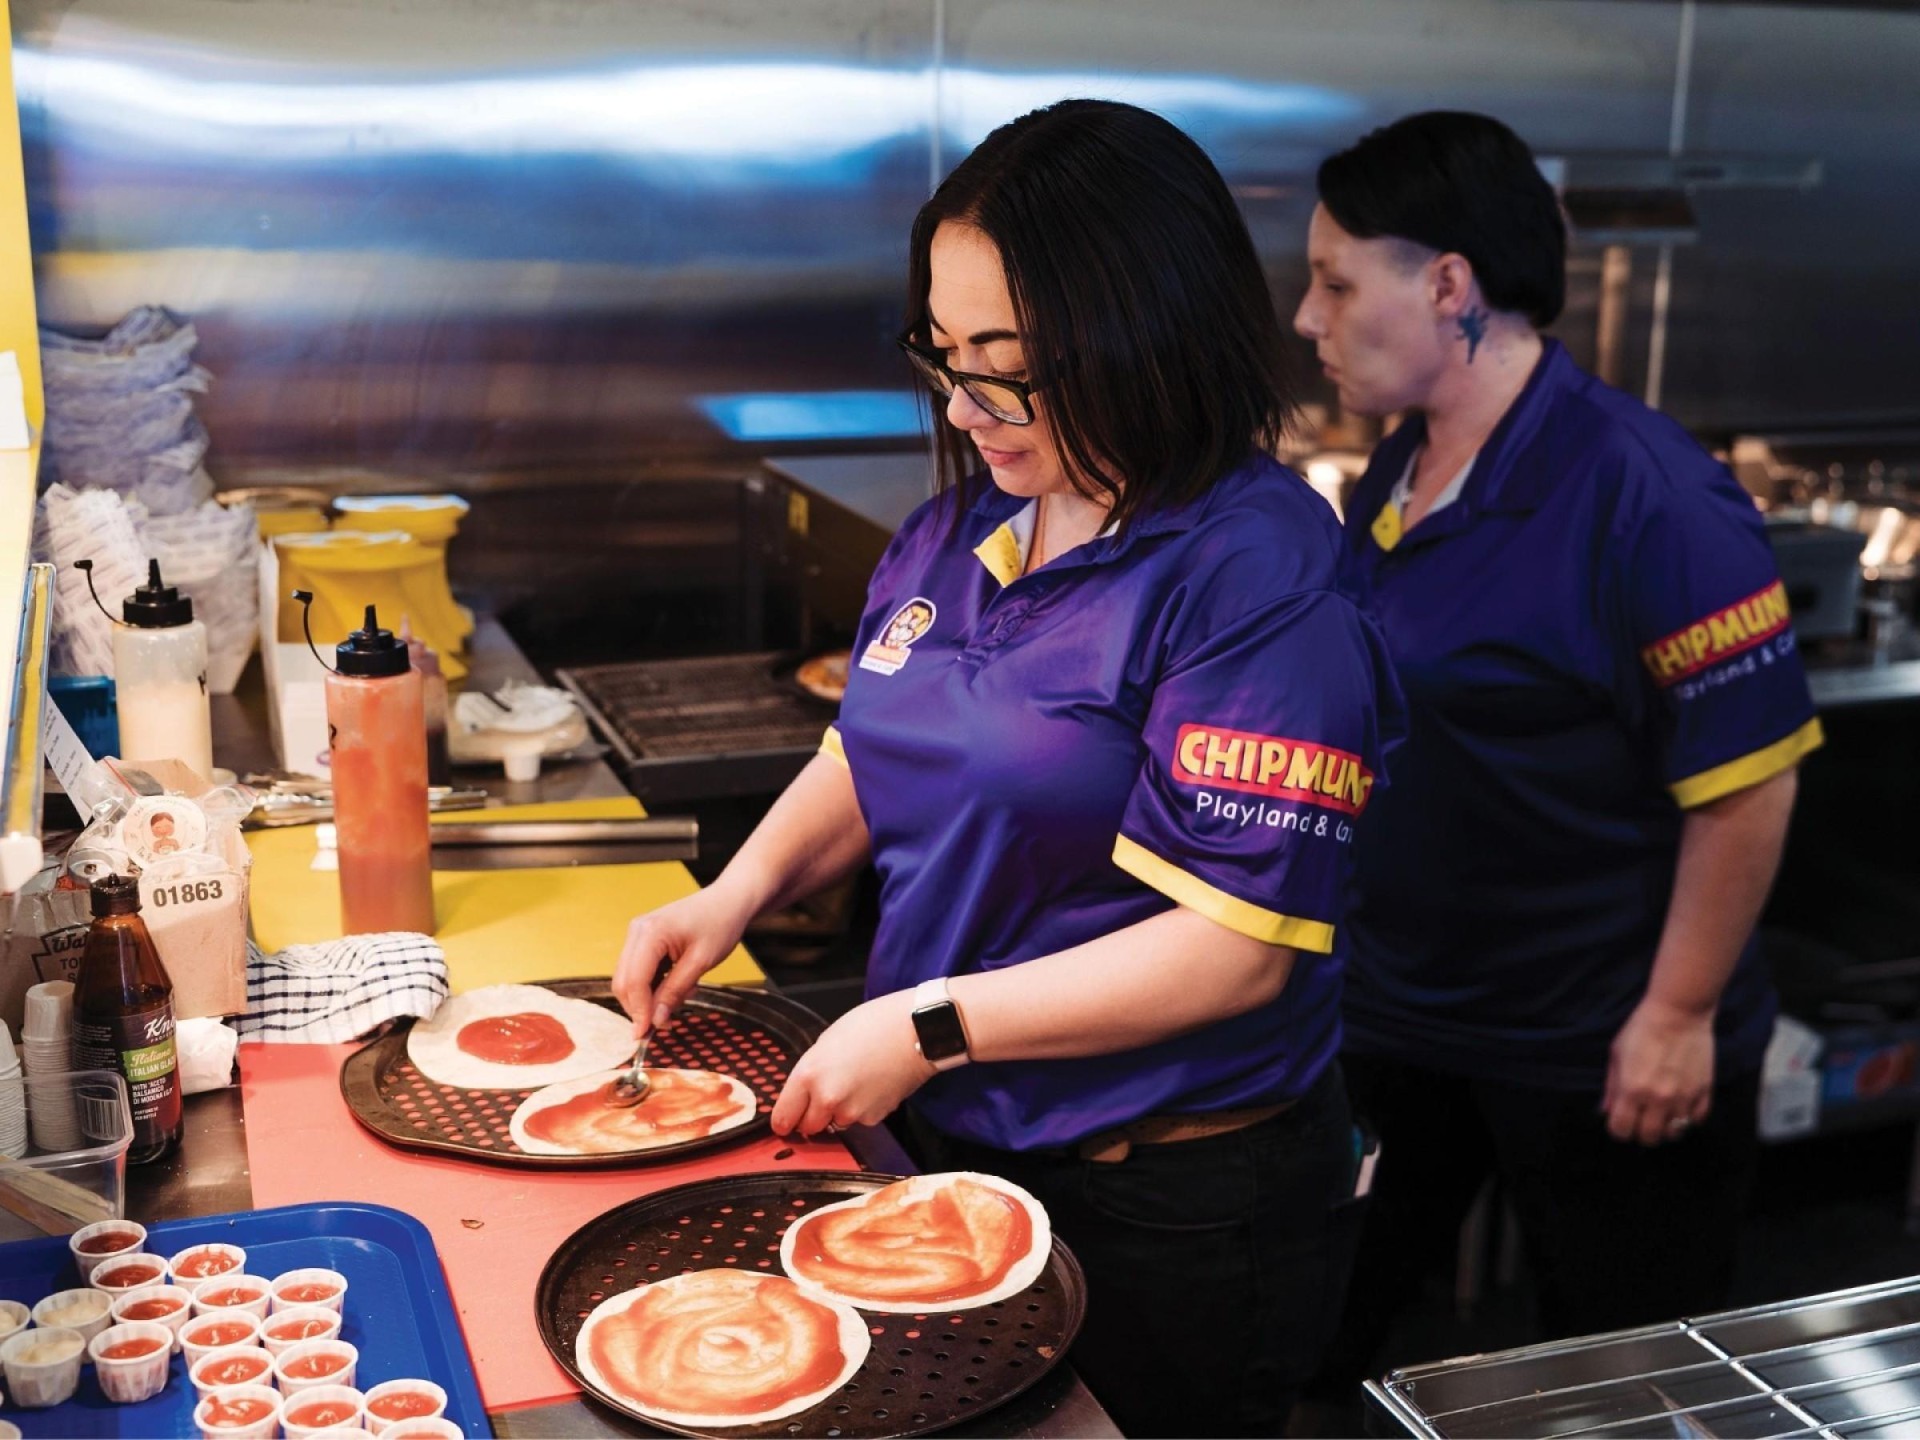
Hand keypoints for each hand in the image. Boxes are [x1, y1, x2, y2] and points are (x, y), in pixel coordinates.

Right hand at [613, 884, 753, 1037]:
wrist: (728, 900)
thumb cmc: (720, 924)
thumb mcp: (701, 962)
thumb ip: (675, 991)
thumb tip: (655, 1020)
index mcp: (649, 933)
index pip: (634, 981)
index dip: (638, 1011)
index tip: (646, 1035)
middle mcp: (637, 931)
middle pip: (624, 982)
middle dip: (641, 1008)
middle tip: (666, 1024)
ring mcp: (638, 934)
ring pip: (629, 979)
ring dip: (649, 998)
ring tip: (683, 995)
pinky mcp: (644, 940)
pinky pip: (639, 971)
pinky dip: (654, 986)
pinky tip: (679, 984)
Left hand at [771, 991, 935, 1137]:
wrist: (915, 1031)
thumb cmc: (874, 1025)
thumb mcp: (828, 1041)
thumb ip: (812, 1070)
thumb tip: (805, 1091)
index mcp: (809, 1075)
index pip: (784, 1117)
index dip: (783, 1121)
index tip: (784, 1122)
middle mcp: (827, 1099)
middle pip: (808, 1127)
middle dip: (813, 1116)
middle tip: (824, 1097)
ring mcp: (851, 1112)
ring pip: (836, 1124)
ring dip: (840, 1112)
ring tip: (856, 1083)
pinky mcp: (874, 1119)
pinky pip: (860, 1121)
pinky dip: (863, 1110)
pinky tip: (873, 1086)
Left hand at [1603, 997, 1714, 1145]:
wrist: (1678, 1013)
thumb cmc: (1642, 1030)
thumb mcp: (1617, 1054)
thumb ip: (1611, 1087)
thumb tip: (1607, 1111)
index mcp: (1632, 1090)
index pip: (1621, 1130)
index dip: (1619, 1128)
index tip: (1621, 1120)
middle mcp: (1658, 1100)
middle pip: (1649, 1138)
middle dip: (1642, 1132)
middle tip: (1642, 1119)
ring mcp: (1683, 1098)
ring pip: (1675, 1133)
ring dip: (1666, 1127)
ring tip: (1662, 1113)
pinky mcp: (1704, 1092)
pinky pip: (1697, 1120)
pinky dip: (1688, 1117)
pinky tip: (1681, 1105)